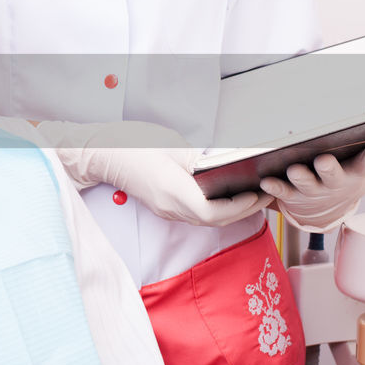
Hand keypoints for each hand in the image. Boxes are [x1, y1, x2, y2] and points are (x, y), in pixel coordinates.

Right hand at [36, 120, 272, 226]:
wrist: (101, 154)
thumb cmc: (132, 145)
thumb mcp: (171, 146)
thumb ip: (199, 159)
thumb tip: (225, 165)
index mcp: (172, 191)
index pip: (212, 211)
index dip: (238, 206)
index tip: (256, 193)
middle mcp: (170, 206)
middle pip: (213, 220)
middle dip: (242, 210)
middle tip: (264, 195)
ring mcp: (165, 210)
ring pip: (206, 220)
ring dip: (231, 212)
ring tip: (251, 195)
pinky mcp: (163, 206)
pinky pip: (195, 215)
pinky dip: (216, 209)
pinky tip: (226, 196)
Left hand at [260, 139, 364, 231]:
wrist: (321, 213)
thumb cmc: (346, 183)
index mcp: (353, 175)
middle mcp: (332, 183)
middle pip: (332, 175)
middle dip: (329, 168)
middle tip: (324, 160)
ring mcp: (310, 190)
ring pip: (305, 183)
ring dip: (300, 177)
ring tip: (294, 170)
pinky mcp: (291, 194)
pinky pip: (281, 192)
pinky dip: (274, 188)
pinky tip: (266, 182)